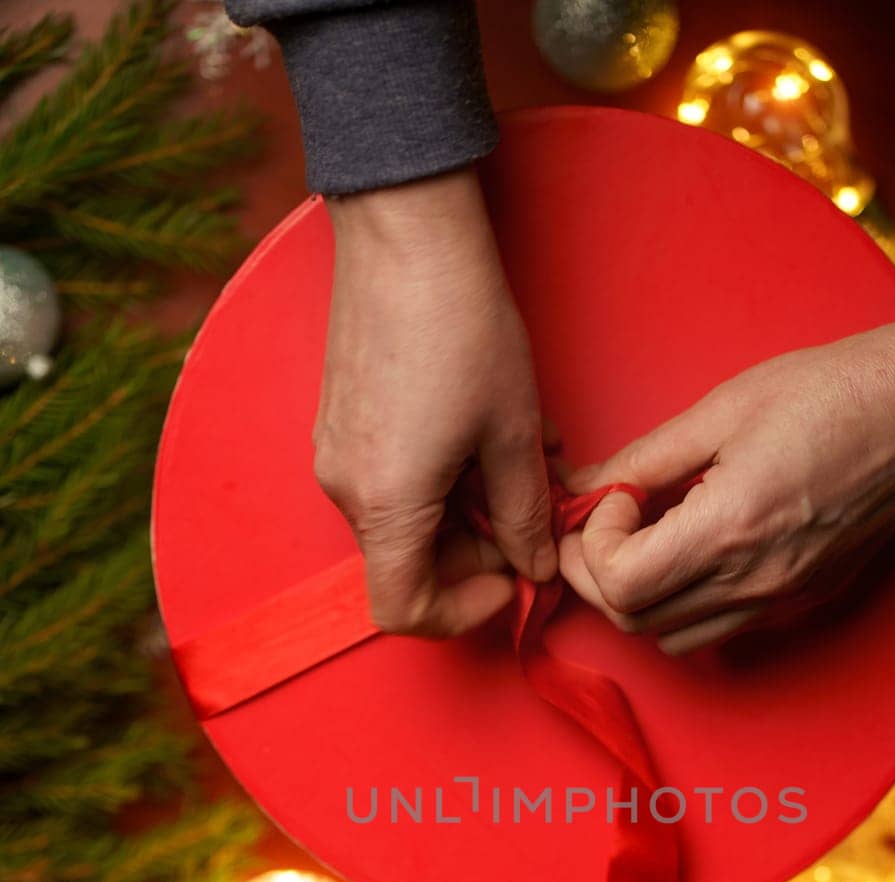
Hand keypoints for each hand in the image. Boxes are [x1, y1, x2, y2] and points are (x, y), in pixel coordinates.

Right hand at [314, 169, 556, 636]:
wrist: (405, 230)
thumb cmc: (462, 326)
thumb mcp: (513, 434)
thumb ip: (524, 516)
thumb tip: (534, 566)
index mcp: (386, 504)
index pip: (403, 609)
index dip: (463, 612)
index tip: (511, 580)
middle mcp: (345, 489)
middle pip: (408, 563)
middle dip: (476, 553)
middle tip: (532, 513)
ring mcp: (335, 453)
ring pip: (405, 520)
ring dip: (466, 510)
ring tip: (520, 460)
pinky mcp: (338, 422)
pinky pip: (390, 480)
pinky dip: (439, 479)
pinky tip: (485, 433)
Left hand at [560, 314, 894, 652]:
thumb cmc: (828, 393)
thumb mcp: (719, 412)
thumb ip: (640, 461)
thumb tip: (579, 487)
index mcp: (731, 529)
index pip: (621, 584)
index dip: (593, 546)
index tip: (608, 501)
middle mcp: (755, 581)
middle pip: (635, 621)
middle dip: (600, 574)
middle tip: (604, 521)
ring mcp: (781, 600)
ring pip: (670, 637)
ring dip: (639, 595)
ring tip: (646, 535)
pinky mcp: (800, 602)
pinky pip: (716, 629)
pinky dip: (683, 603)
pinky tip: (691, 549)